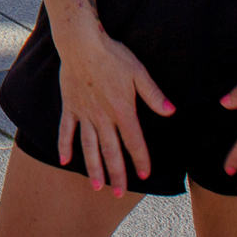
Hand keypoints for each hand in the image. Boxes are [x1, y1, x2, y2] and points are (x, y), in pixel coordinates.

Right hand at [54, 25, 175, 195]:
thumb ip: (154, 94)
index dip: (140, 160)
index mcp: (122, 110)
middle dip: (116, 174)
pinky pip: (66, 130)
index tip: (144, 175)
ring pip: (89, 146)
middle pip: (110, 151)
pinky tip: (64, 161)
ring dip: (93, 168)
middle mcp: (103, 117)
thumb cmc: (112, 55)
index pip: (134, 142)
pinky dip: (64, 145)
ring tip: (97, 186)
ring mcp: (84, 113)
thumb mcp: (138, 72)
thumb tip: (171, 111)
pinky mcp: (70, 106)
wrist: (81, 43)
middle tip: (119, 194)